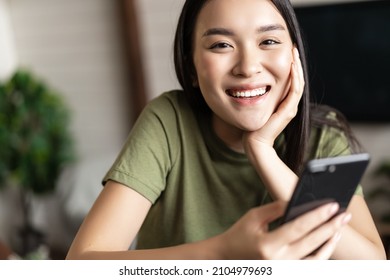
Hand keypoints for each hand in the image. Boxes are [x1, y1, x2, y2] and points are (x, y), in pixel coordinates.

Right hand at [218, 201, 349, 258]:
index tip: (331, 205)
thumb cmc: (240, 233)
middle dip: (330, 227)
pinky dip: (322, 253)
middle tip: (344, 214)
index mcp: (268, 246)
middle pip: (311, 243)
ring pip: (316, 258)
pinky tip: (329, 240)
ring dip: (330, 242)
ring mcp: (285, 269)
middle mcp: (278, 261)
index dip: (317, 216)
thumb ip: (276, 208)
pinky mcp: (288, 271)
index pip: (298, 228)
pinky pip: (311, 264)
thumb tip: (298, 201)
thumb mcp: (254, 216)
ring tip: (339, 227)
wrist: (229, 256)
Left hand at [243, 47, 304, 148]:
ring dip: (297, 66)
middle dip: (295, 62)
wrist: (255, 142)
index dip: (291, 65)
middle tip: (293, 46)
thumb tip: (251, 83)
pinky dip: (295, 77)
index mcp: (284, 103)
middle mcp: (290, 104)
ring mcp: (291, 108)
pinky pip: (295, 90)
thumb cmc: (252, 126)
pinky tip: (292, 66)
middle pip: (297, 79)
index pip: (291, 80)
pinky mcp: (289, 111)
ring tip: (294, 52)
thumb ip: (258, 96)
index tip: (287, 51)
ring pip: (298, 82)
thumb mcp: (255, 106)